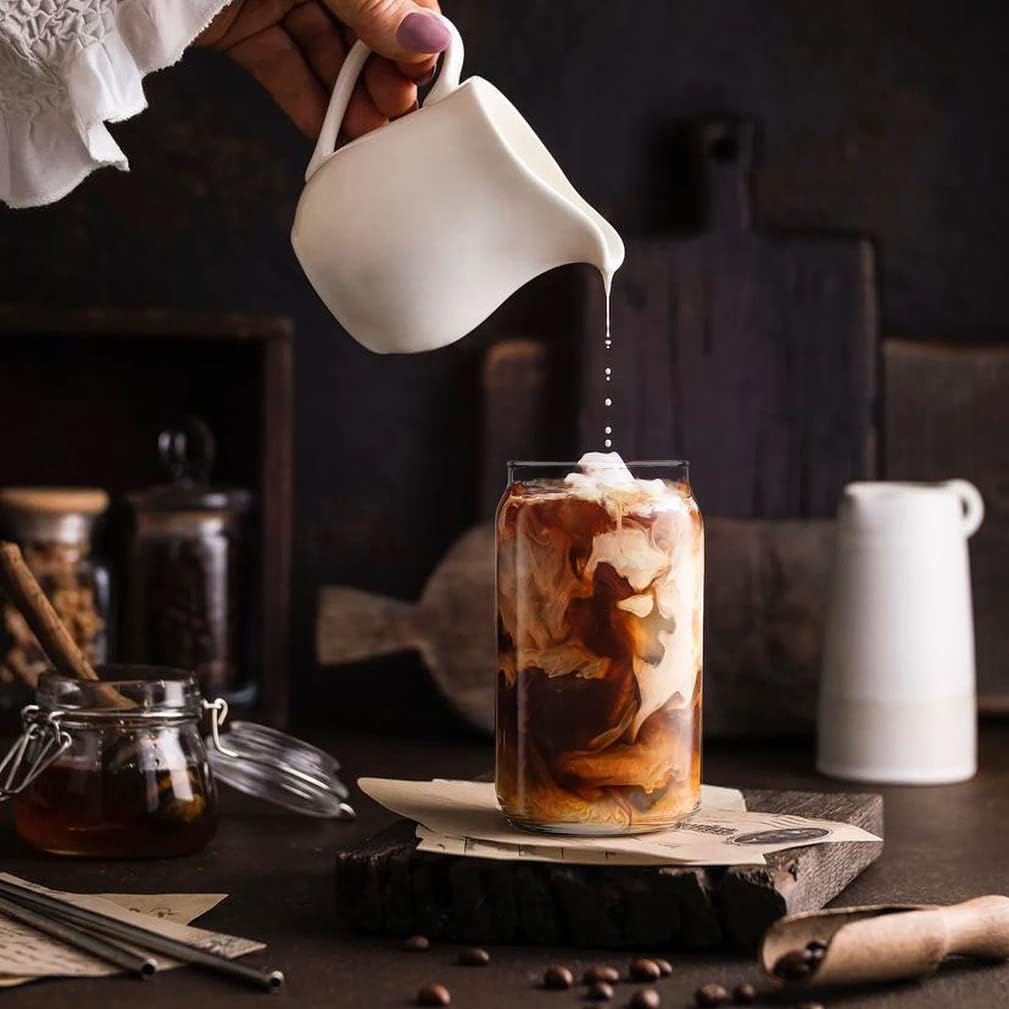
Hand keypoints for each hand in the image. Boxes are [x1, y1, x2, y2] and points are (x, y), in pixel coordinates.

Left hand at [198, 0, 447, 139]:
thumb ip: (370, 1)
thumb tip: (429, 37)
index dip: (414, 36)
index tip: (418, 80)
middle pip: (366, 27)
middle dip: (383, 76)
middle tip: (393, 118)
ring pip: (326, 53)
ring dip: (349, 101)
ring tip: (367, 142)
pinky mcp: (239, 26)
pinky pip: (283, 68)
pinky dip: (305, 104)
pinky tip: (328, 137)